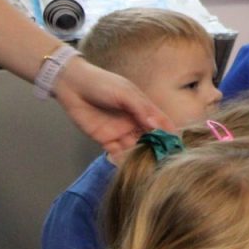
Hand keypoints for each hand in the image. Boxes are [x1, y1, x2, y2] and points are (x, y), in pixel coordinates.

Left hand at [53, 58, 171, 155]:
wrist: (72, 85)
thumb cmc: (102, 84)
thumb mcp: (125, 93)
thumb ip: (142, 109)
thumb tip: (158, 125)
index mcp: (143, 109)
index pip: (160, 123)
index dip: (168, 133)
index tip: (176, 145)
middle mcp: (134, 122)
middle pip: (149, 137)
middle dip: (154, 148)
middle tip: (161, 159)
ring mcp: (120, 131)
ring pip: (134, 147)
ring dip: (139, 155)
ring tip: (145, 165)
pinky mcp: (104, 139)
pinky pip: (116, 152)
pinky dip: (121, 159)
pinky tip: (126, 164)